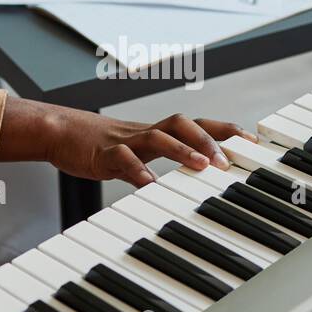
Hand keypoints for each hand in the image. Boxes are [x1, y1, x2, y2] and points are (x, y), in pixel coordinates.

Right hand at [0, 98, 257, 186]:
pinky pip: (123, 159)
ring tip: (202, 167)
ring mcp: (125, 140)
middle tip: (230, 162)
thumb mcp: (139, 153)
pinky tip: (150, 186)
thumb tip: (199, 179)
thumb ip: (164, 162)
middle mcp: (146, 132)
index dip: (227, 131)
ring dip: (183, 151)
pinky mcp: (104, 153)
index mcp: (158, 132)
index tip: (253, 142)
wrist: (58, 132)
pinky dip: (138, 172)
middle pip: (185, 125)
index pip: (200, 125)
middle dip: (210, 141)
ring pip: (159, 137)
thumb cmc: (101, 145)